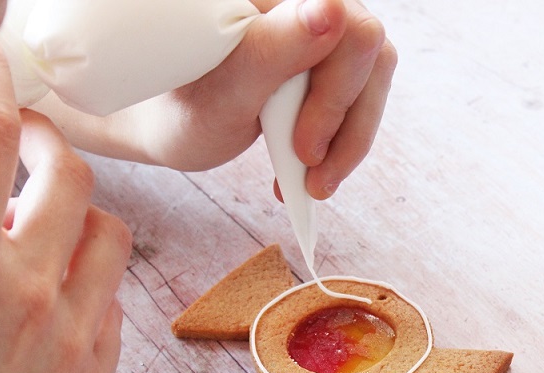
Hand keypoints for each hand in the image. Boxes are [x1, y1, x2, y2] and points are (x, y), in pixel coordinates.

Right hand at [0, 42, 131, 372]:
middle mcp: (25, 295)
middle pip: (70, 175)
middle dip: (46, 139)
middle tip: (22, 137)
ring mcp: (69, 342)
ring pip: (109, 237)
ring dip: (79, 211)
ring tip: (43, 219)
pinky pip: (111, 306)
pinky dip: (86, 282)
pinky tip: (54, 293)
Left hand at [28, 0, 396, 200]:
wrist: (171, 120)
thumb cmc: (183, 105)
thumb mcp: (224, 89)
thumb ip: (274, 49)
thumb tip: (331, 9)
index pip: (347, 25)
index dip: (334, 90)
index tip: (302, 146)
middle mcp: (305, 0)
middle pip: (368, 52)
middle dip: (339, 124)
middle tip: (304, 167)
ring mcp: (323, 26)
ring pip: (372, 77)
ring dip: (346, 142)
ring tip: (311, 183)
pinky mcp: (329, 57)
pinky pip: (361, 96)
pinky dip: (340, 143)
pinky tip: (311, 171)